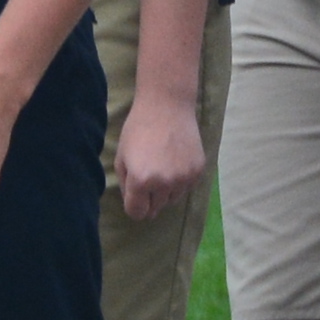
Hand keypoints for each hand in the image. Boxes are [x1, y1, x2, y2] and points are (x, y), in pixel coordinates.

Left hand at [117, 85, 208, 222]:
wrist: (167, 106)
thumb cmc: (138, 129)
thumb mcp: (121, 157)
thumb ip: (125, 186)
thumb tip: (136, 207)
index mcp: (141, 180)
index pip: (137, 213)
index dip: (134, 206)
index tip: (135, 196)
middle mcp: (164, 184)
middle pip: (155, 209)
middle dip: (149, 198)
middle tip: (148, 176)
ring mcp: (183, 178)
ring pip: (172, 200)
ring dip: (165, 191)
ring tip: (162, 166)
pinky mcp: (198, 171)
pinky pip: (186, 188)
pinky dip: (180, 181)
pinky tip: (175, 161)